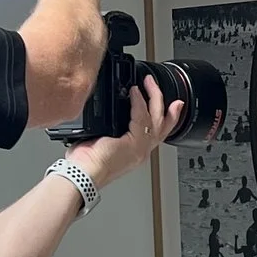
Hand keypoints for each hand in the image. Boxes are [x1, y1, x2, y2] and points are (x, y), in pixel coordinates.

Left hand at [69, 77, 183, 187]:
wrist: (83, 173)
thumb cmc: (86, 163)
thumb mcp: (100, 139)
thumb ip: (109, 128)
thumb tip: (106, 114)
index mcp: (134, 152)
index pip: (155, 132)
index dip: (166, 117)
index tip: (172, 104)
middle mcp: (141, 151)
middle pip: (162, 124)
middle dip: (161, 102)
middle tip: (155, 84)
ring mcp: (141, 148)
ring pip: (156, 119)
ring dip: (153, 97)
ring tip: (147, 83)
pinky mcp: (136, 144)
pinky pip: (142, 117)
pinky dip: (139, 102)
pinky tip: (135, 92)